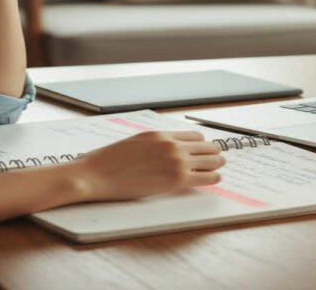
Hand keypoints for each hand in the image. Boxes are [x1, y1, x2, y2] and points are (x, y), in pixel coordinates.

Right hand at [69, 131, 225, 201]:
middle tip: (219, 157)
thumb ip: (152, 144)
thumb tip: (160, 149)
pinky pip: (205, 178)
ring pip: (209, 160)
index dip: (202, 144)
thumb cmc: (106, 161)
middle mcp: (171, 145)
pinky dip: (213, 178)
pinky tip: (216, 178)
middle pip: (205, 147)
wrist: (95, 175)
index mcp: (160, 134)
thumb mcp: (133, 143)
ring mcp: (175, 162)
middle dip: (213, 152)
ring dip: (217, 163)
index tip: (205, 149)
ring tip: (220, 166)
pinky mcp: (176, 180)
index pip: (193, 137)